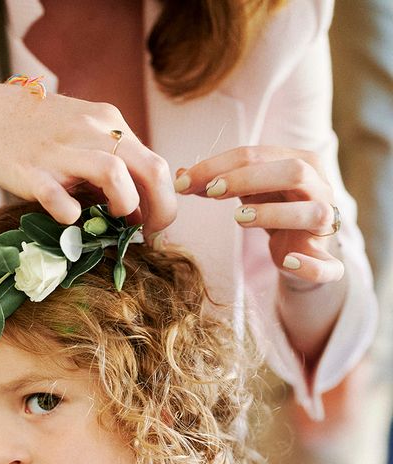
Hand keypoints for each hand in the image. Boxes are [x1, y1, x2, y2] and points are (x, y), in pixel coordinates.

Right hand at [0, 82, 176, 235]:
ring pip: (114, 173)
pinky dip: (70, 213)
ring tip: (114, 219)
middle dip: (161, 209)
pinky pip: (58, 197)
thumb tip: (138, 208)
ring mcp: (61, 150)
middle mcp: (92, 131)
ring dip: (125, 204)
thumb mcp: (83, 134)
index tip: (155, 224)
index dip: (164, 200)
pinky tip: (70, 217)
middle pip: (149, 169)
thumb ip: (111, 163)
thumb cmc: (40, 131)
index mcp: (109, 123)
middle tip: (150, 233)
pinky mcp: (31, 171)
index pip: (156, 163)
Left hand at [174, 146, 343, 283]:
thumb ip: (214, 182)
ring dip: (275, 213)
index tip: (184, 181)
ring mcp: (326, 222)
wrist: (301, 248)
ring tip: (238, 218)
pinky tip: (286, 261)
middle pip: (293, 171)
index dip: (218, 165)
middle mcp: (319, 188)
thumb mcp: (245, 191)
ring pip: (313, 211)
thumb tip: (179, 174)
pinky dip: (309, 265)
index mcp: (299, 162)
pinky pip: (329, 265)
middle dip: (249, 178)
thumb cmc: (271, 208)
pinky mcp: (326, 258)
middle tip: (211, 192)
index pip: (258, 154)